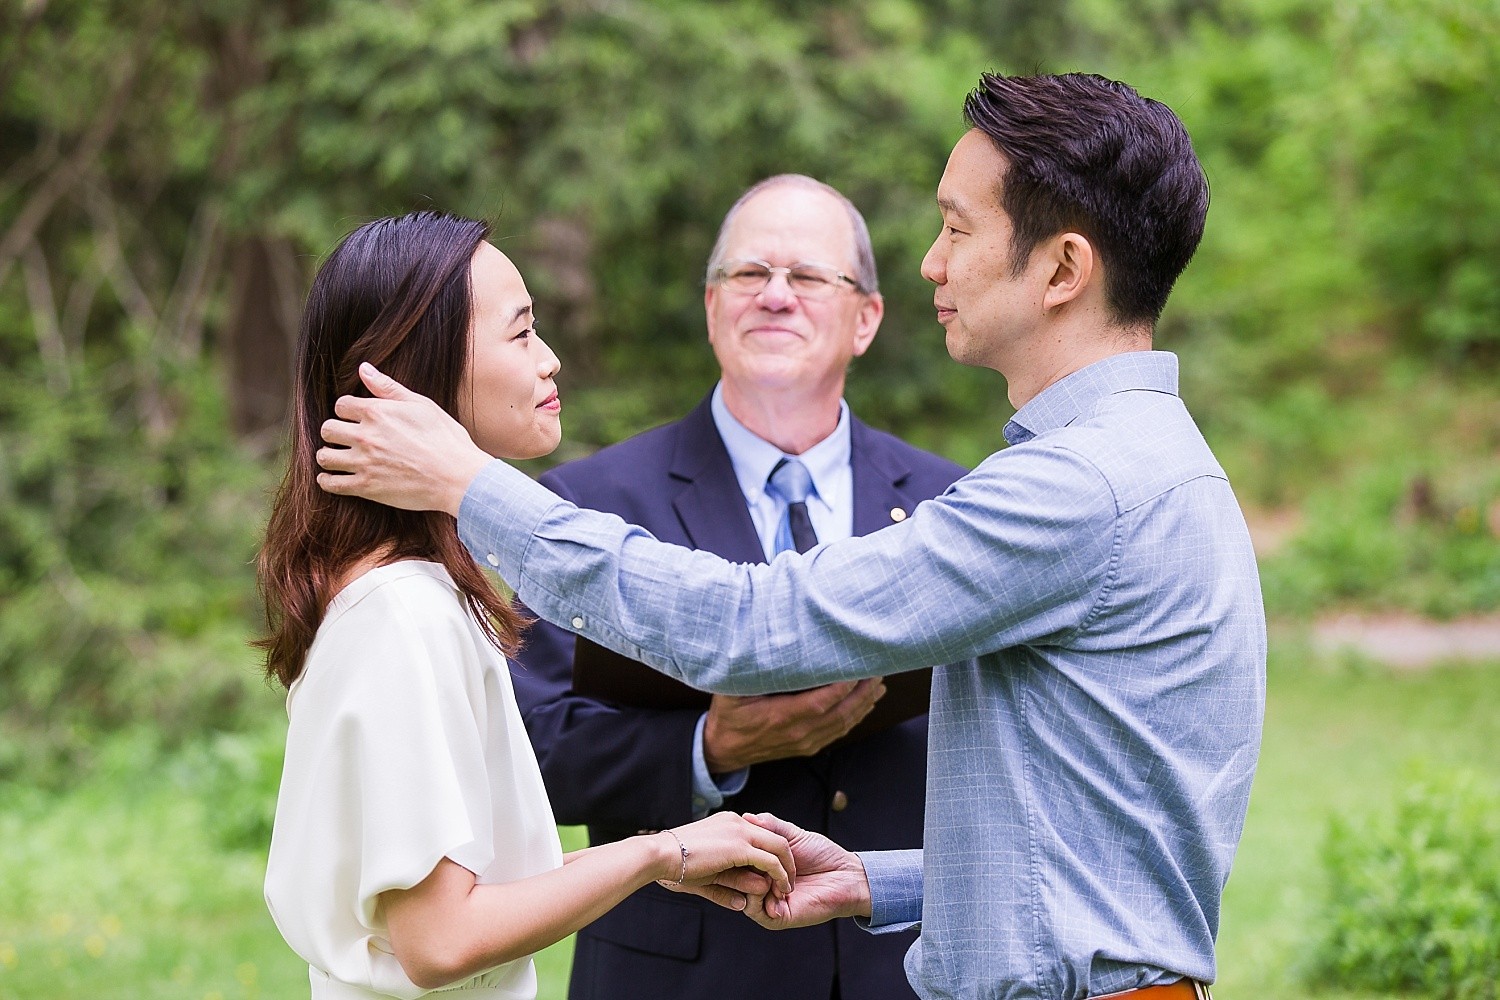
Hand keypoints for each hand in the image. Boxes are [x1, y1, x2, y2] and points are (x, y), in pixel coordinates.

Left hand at [316, 363, 491, 514]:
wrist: (457, 476)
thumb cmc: (445, 439)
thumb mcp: (421, 405)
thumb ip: (388, 387)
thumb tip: (364, 368)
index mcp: (376, 412)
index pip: (341, 405)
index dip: (347, 411)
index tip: (354, 418)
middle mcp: (365, 435)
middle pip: (327, 429)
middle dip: (333, 431)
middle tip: (343, 438)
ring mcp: (364, 462)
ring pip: (324, 456)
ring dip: (328, 455)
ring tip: (336, 457)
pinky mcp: (366, 487)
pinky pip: (331, 483)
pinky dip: (327, 480)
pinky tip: (332, 478)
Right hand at [652, 812, 795, 908]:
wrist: (658, 854)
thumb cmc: (674, 865)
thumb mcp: (706, 874)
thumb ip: (726, 885)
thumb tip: (741, 904)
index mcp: (729, 823)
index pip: (761, 834)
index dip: (772, 854)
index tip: (775, 874)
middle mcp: (737, 822)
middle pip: (775, 838)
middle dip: (787, 860)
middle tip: (789, 881)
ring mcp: (740, 832)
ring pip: (778, 847)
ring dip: (786, 868)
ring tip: (788, 887)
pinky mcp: (740, 846)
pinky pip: (770, 860)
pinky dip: (779, 874)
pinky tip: (781, 888)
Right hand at [703, 679, 884, 773]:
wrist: (723, 749)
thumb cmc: (728, 716)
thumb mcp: (731, 691)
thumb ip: (750, 673)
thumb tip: (768, 648)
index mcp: (780, 717)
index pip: (820, 702)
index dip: (842, 687)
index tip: (857, 668)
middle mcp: (797, 732)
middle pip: (840, 713)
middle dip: (862, 692)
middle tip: (877, 670)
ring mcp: (805, 742)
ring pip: (843, 723)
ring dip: (864, 704)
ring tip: (878, 684)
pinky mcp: (808, 746)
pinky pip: (838, 732)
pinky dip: (855, 717)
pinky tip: (865, 704)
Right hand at [741, 813, 869, 928]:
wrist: (846, 875)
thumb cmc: (822, 854)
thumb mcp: (792, 836)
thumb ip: (770, 827)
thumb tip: (747, 817)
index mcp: (763, 867)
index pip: (737, 860)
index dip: (737, 848)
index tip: (742, 839)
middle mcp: (761, 885)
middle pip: (734, 877)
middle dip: (742, 864)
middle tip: (756, 858)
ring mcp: (767, 902)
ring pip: (741, 893)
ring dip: (753, 879)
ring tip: (770, 874)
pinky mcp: (775, 918)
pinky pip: (754, 909)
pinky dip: (760, 895)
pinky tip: (777, 888)